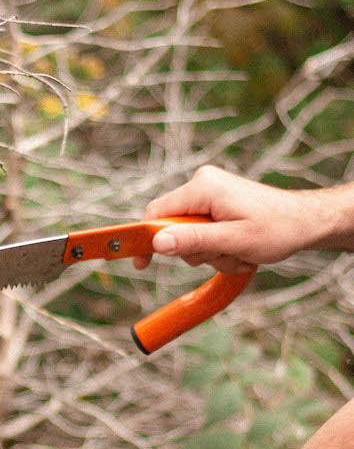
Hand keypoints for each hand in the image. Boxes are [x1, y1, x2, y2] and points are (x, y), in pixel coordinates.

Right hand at [132, 165, 328, 272]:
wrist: (307, 221)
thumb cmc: (278, 229)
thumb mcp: (233, 240)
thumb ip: (193, 240)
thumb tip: (157, 242)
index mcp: (203, 187)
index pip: (157, 212)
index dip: (147, 239)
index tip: (142, 263)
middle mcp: (203, 185)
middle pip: (173, 227)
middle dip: (196, 250)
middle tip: (226, 254)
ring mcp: (210, 194)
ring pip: (189, 235)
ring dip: (211, 252)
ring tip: (239, 252)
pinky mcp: (217, 203)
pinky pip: (203, 232)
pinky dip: (218, 247)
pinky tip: (240, 248)